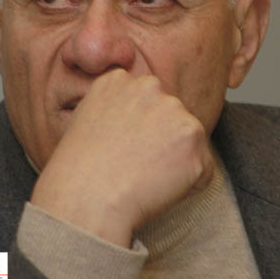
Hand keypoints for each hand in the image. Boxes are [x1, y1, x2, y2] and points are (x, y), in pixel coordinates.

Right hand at [30, 69, 213, 247]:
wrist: (87, 198)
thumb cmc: (77, 170)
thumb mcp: (84, 121)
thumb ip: (113, 108)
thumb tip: (133, 121)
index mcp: (119, 80)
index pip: (145, 101)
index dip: (138, 130)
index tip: (124, 148)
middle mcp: (148, 85)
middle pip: (168, 116)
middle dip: (160, 139)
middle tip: (135, 164)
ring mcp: (172, 108)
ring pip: (187, 139)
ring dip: (176, 160)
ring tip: (145, 176)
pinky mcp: (192, 134)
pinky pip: (202, 166)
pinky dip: (190, 182)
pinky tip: (159, 188)